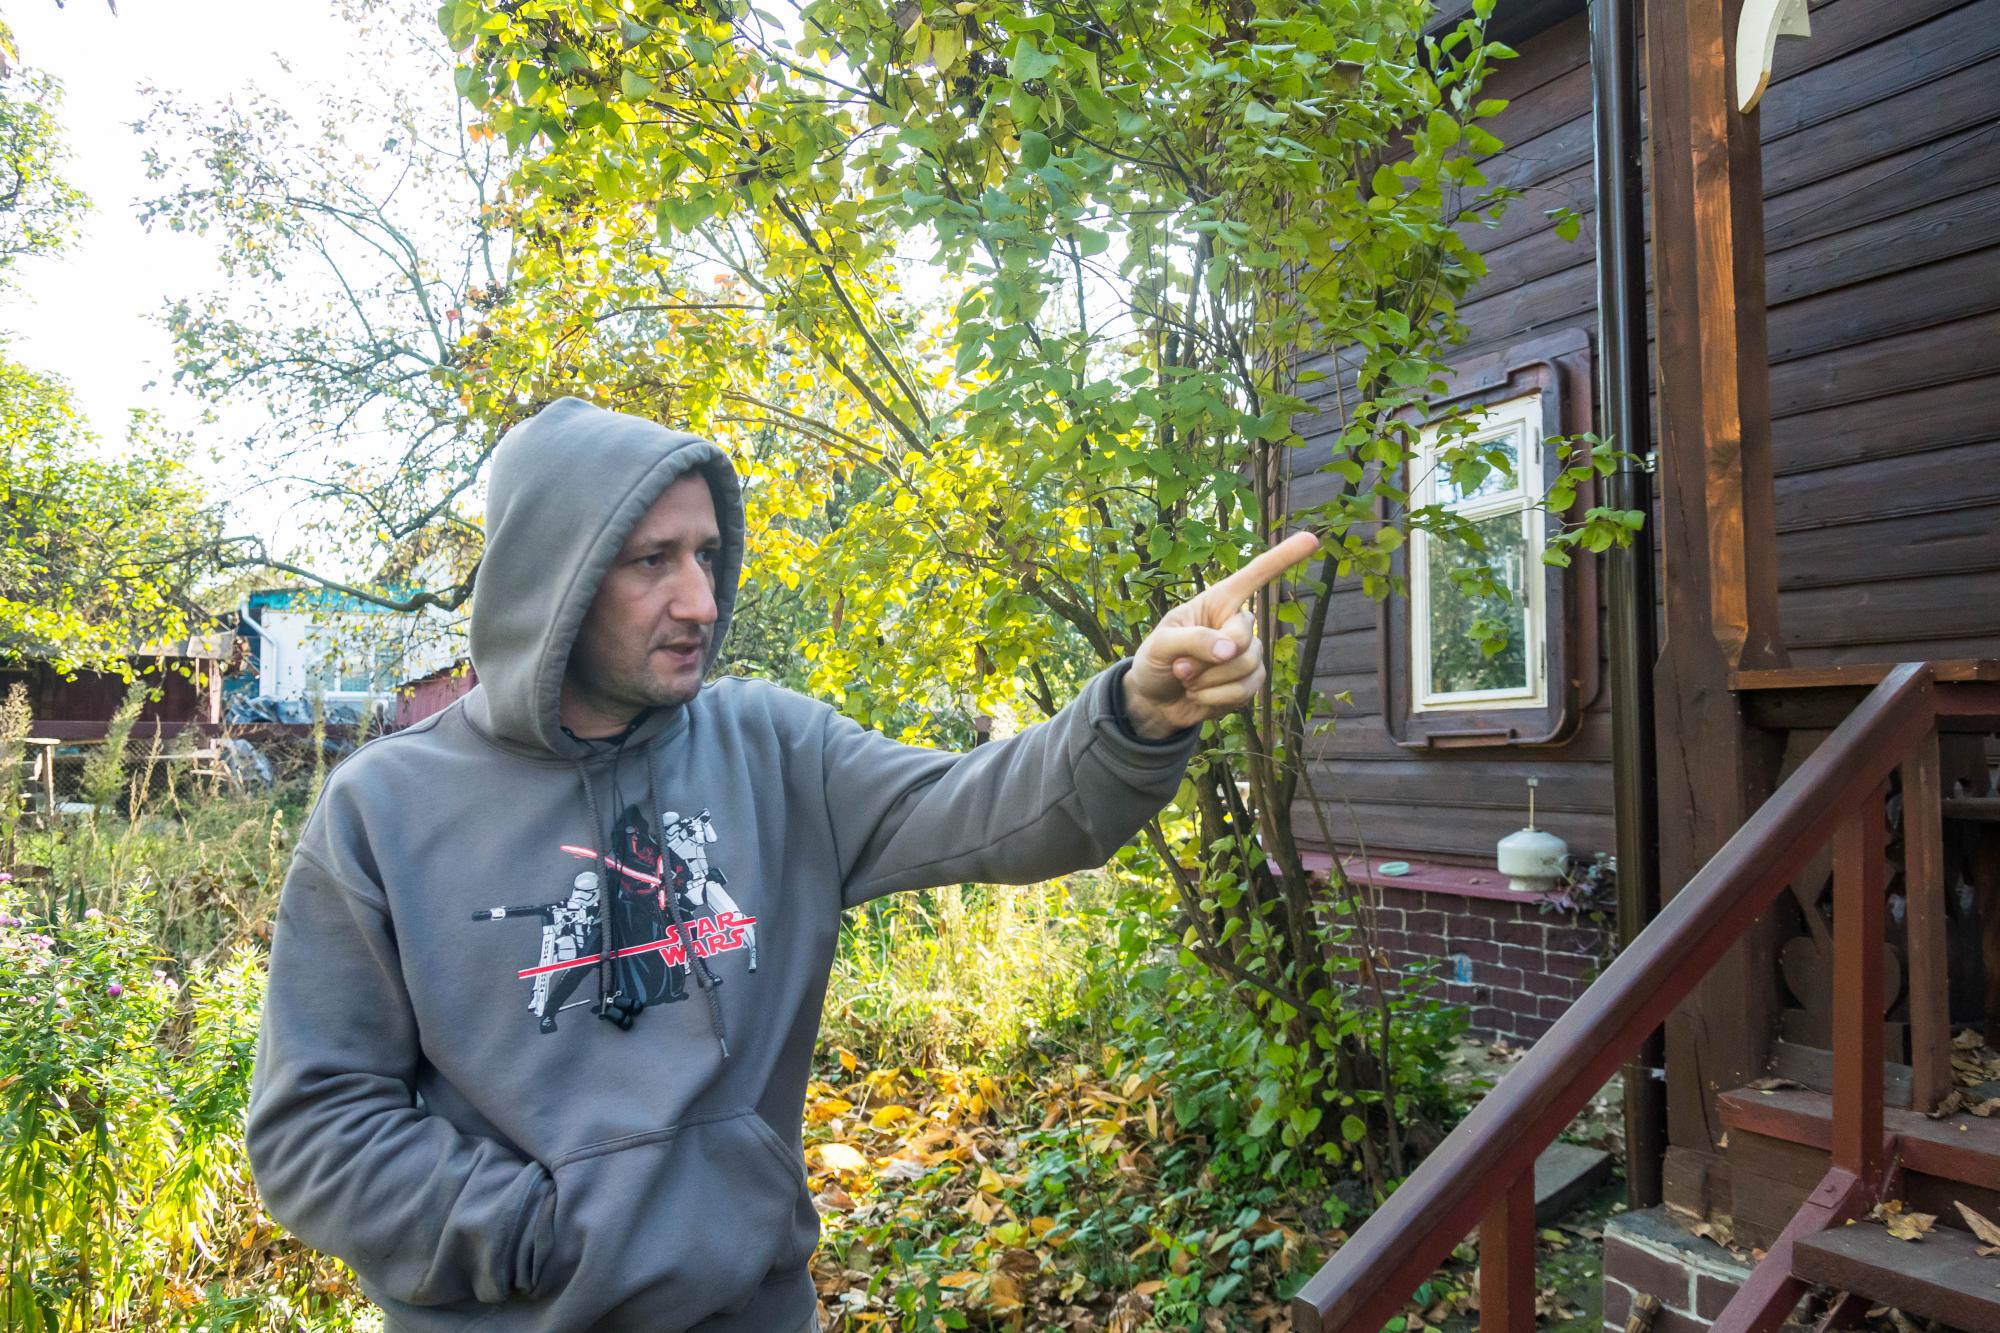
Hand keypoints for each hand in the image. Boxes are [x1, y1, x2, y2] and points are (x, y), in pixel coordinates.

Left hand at [1122, 531, 1322, 738]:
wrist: (1154, 703)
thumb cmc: (1154, 663)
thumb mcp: (1160, 645)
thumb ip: (1193, 641)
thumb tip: (1231, 650)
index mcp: (1217, 602)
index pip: (1254, 576)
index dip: (1283, 558)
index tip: (1311, 539)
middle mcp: (1236, 624)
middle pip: (1245, 639)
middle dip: (1211, 661)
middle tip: (1181, 668)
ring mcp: (1245, 654)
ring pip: (1248, 669)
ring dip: (1210, 683)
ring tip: (1187, 682)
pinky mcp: (1248, 683)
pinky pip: (1246, 692)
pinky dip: (1216, 699)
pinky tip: (1199, 697)